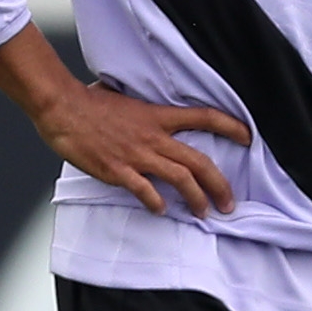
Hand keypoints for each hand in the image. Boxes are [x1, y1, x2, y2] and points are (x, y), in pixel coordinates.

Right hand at [0, 27, 249, 217]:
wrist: (62, 108)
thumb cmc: (89, 101)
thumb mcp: (125, 97)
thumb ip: (143, 108)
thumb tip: (148, 106)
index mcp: (157, 115)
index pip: (204, 117)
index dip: (231, 126)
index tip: (249, 138)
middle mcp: (153, 136)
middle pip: (199, 161)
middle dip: (220, 185)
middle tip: (230, 203)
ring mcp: (137, 155)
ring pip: (180, 179)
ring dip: (197, 199)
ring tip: (205, 214)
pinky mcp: (117, 170)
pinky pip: (144, 190)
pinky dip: (156, 203)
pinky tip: (162, 211)